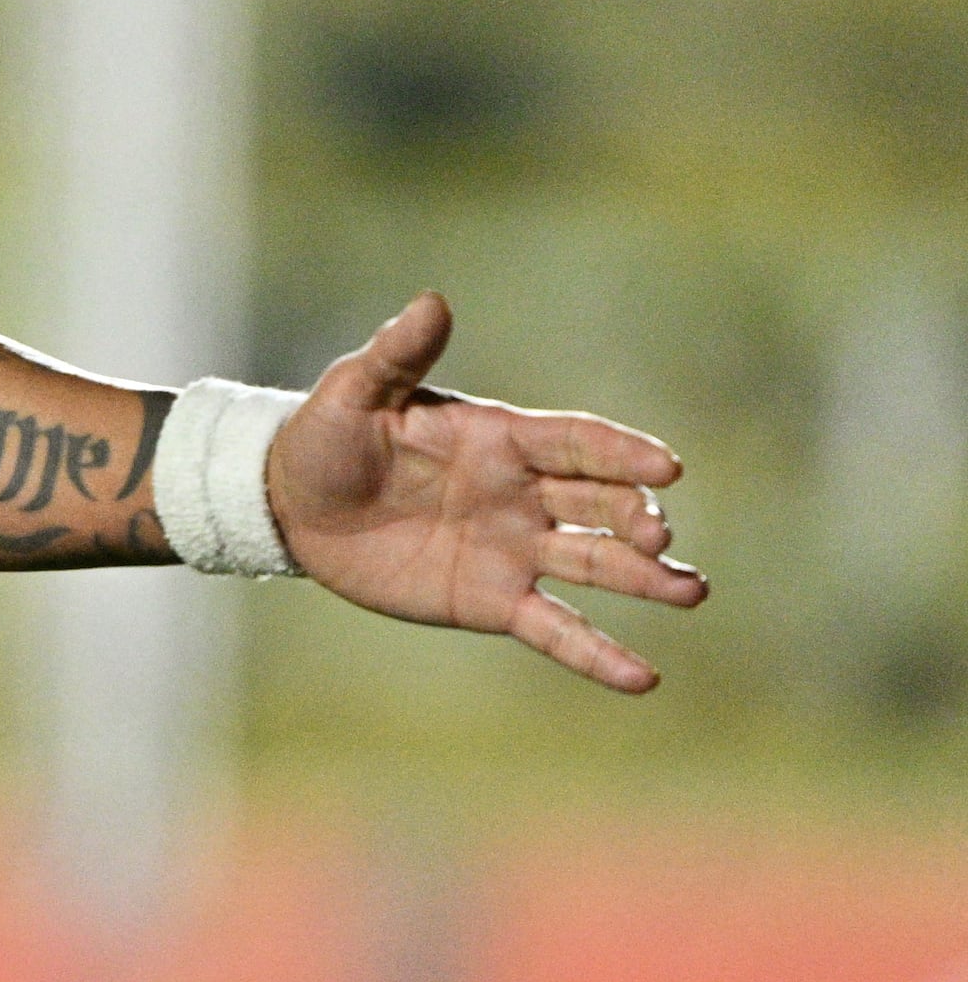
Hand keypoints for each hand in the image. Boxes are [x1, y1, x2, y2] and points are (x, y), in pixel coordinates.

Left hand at [268, 295, 703, 693]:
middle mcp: (523, 494)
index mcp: (501, 438)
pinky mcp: (492, 601)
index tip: (666, 468)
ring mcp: (514, 550)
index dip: (621, 453)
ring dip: (645, 579)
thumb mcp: (355, 394)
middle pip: (598, 505)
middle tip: (660, 537)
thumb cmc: (327, 438)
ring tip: (691, 591)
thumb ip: (397, 355)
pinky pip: (554, 629)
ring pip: (594, 564)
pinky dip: (597, 654)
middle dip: (635, 519)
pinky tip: (643, 679)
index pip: (577, 442)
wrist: (290, 506)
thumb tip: (431, 301)